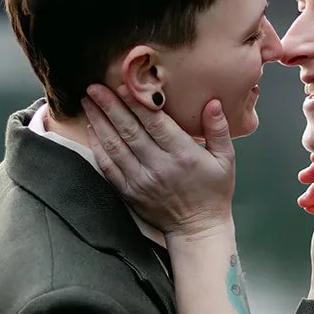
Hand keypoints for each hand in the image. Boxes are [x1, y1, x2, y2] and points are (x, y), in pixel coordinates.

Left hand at [80, 86, 234, 238]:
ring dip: (99, 121)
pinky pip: (108, 166)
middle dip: (110, 106)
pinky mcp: (128, 192)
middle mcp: (159, 166)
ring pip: (114, 146)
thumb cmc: (213, 192)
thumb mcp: (226, 159)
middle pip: (129, 130)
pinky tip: (91, 128)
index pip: (155, 123)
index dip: (137, 102)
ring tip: (87, 101)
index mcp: (183, 155)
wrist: (197, 229)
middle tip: (94, 86)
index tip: (123, 84)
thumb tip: (213, 102)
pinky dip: (98, 145)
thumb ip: (219, 130)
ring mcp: (140, 180)